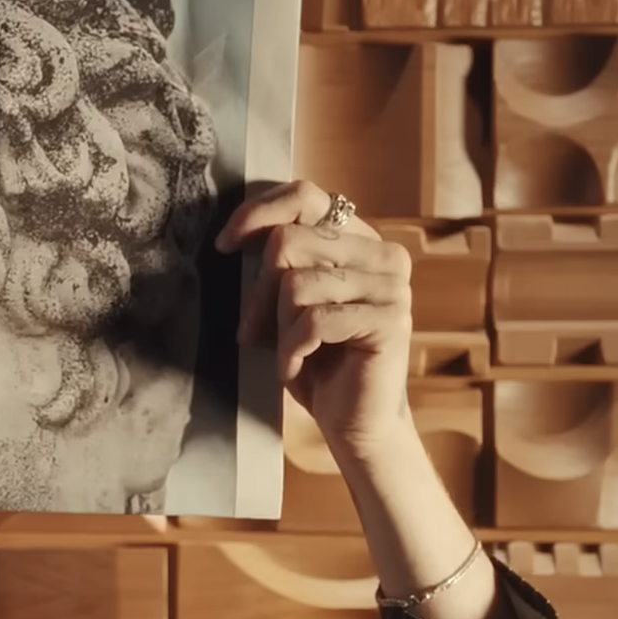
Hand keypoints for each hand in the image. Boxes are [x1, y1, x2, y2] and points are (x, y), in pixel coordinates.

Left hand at [215, 180, 413, 458]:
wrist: (353, 422)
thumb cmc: (317, 361)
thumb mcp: (288, 305)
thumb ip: (277, 265)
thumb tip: (233, 238)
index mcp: (359, 239)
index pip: (306, 196)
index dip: (258, 213)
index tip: (225, 244)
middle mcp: (382, 254)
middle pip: (289, 242)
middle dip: (260, 293)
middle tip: (256, 331)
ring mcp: (391, 286)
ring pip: (297, 284)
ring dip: (278, 328)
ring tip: (288, 354)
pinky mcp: (389, 320)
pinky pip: (314, 320)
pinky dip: (291, 350)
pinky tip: (296, 368)